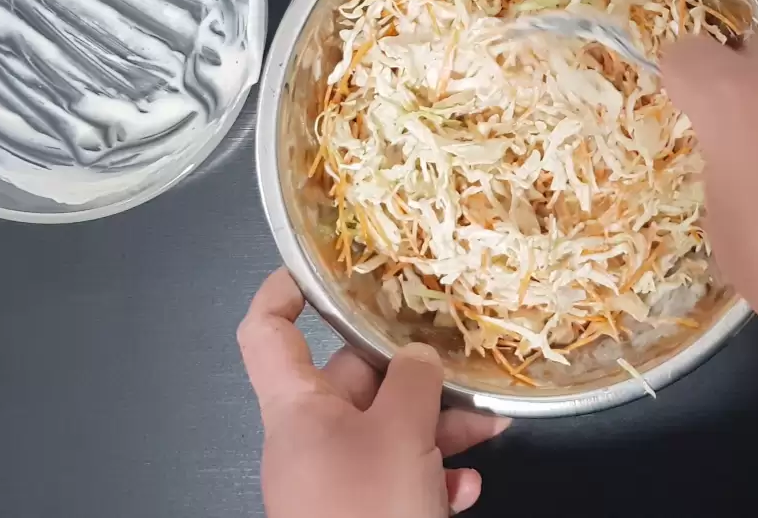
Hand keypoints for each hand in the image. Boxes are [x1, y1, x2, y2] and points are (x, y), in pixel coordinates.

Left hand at [237, 268, 509, 516]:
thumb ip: (414, 383)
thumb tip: (419, 355)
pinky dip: (436, 476)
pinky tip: (467, 487)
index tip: (324, 265)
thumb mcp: (399, 437)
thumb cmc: (367, 513)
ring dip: (442, 426)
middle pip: (356, 380)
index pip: (267, 331)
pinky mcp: (363, 515)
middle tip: (465, 363)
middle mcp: (310, 439)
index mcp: (297, 409)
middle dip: (416, 372)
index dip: (287, 290)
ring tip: (490, 427)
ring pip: (390, 431)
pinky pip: (400, 478)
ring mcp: (335, 480)